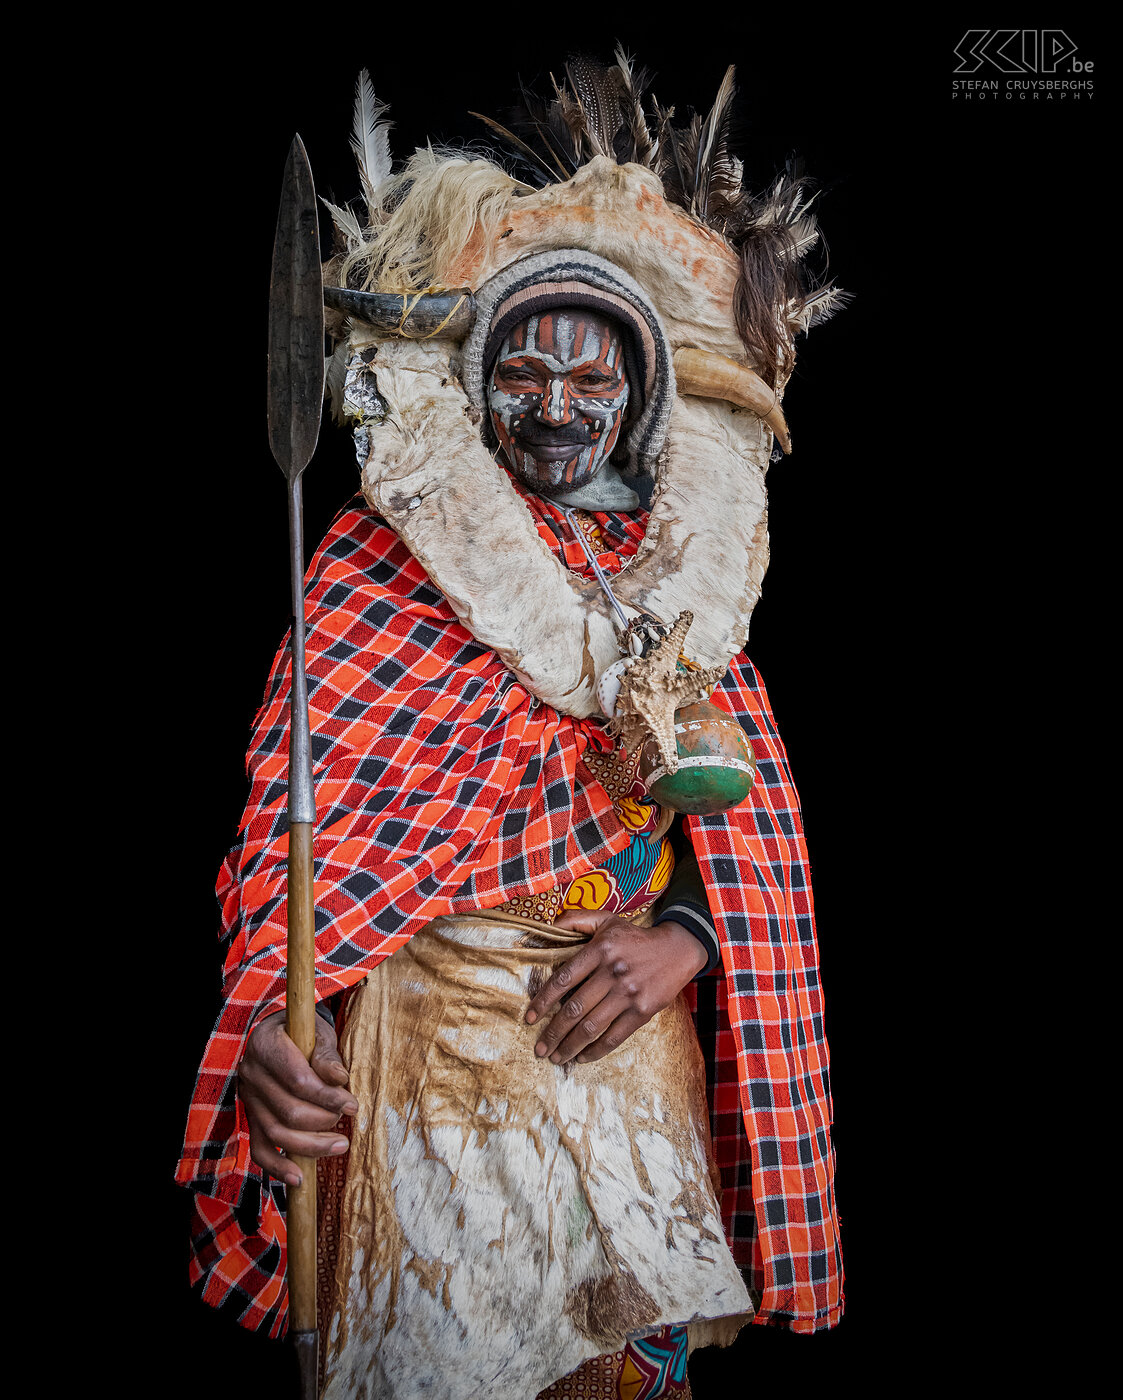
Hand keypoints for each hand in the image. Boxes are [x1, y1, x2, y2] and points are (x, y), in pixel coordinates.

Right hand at [238, 1010, 357, 1186]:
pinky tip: (299, 1178)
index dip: (327, 1096)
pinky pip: (260, 1149)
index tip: (352, 1105)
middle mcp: (251, 1074)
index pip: (297, 1080)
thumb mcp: (317, 1032)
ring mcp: (248, 1099)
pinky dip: (277, 1168)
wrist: (277, 1034)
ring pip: (275, 1133)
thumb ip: (327, 1055)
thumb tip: (339, 1078)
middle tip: (348, 1120)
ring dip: (310, 1146)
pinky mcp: (251, 1118)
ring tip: (340, 1145)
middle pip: (287, 1111)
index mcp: (265, 1045)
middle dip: (323, 1121)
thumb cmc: (303, 1032)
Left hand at [525, 910, 707, 1065]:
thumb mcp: (607, 920)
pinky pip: (614, 1036)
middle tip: (539, 1049)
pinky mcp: (643, 1011)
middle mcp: (613, 973)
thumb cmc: (635, 937)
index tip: (529, 1018)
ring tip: (556, 1058)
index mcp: (600, 950)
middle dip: (553, 1033)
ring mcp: (629, 994)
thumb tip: (548, 926)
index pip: (563, 980)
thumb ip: (576, 919)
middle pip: (574, 1009)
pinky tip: (582, 1057)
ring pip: (592, 1026)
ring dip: (570, 1046)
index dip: (543, 1001)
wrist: (678, 949)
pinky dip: (596, 1050)